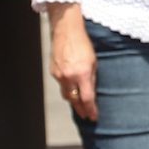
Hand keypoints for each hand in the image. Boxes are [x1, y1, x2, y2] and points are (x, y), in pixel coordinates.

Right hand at [48, 2, 98, 121]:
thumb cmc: (83, 44)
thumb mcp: (94, 61)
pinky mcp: (53, 72)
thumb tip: (91, 91)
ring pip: (67, 95)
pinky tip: (72, 91)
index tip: (94, 116)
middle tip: (87, 116)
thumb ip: (92, 77)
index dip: (91, 109)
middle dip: (81, 110)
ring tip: (80, 107)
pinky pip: (62, 85)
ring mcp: (59, 75)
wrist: (66, 31)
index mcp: (82, 74)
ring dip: (74, 102)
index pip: (87, 98)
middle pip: (75, 100)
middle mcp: (69, 77)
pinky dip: (68, 90)